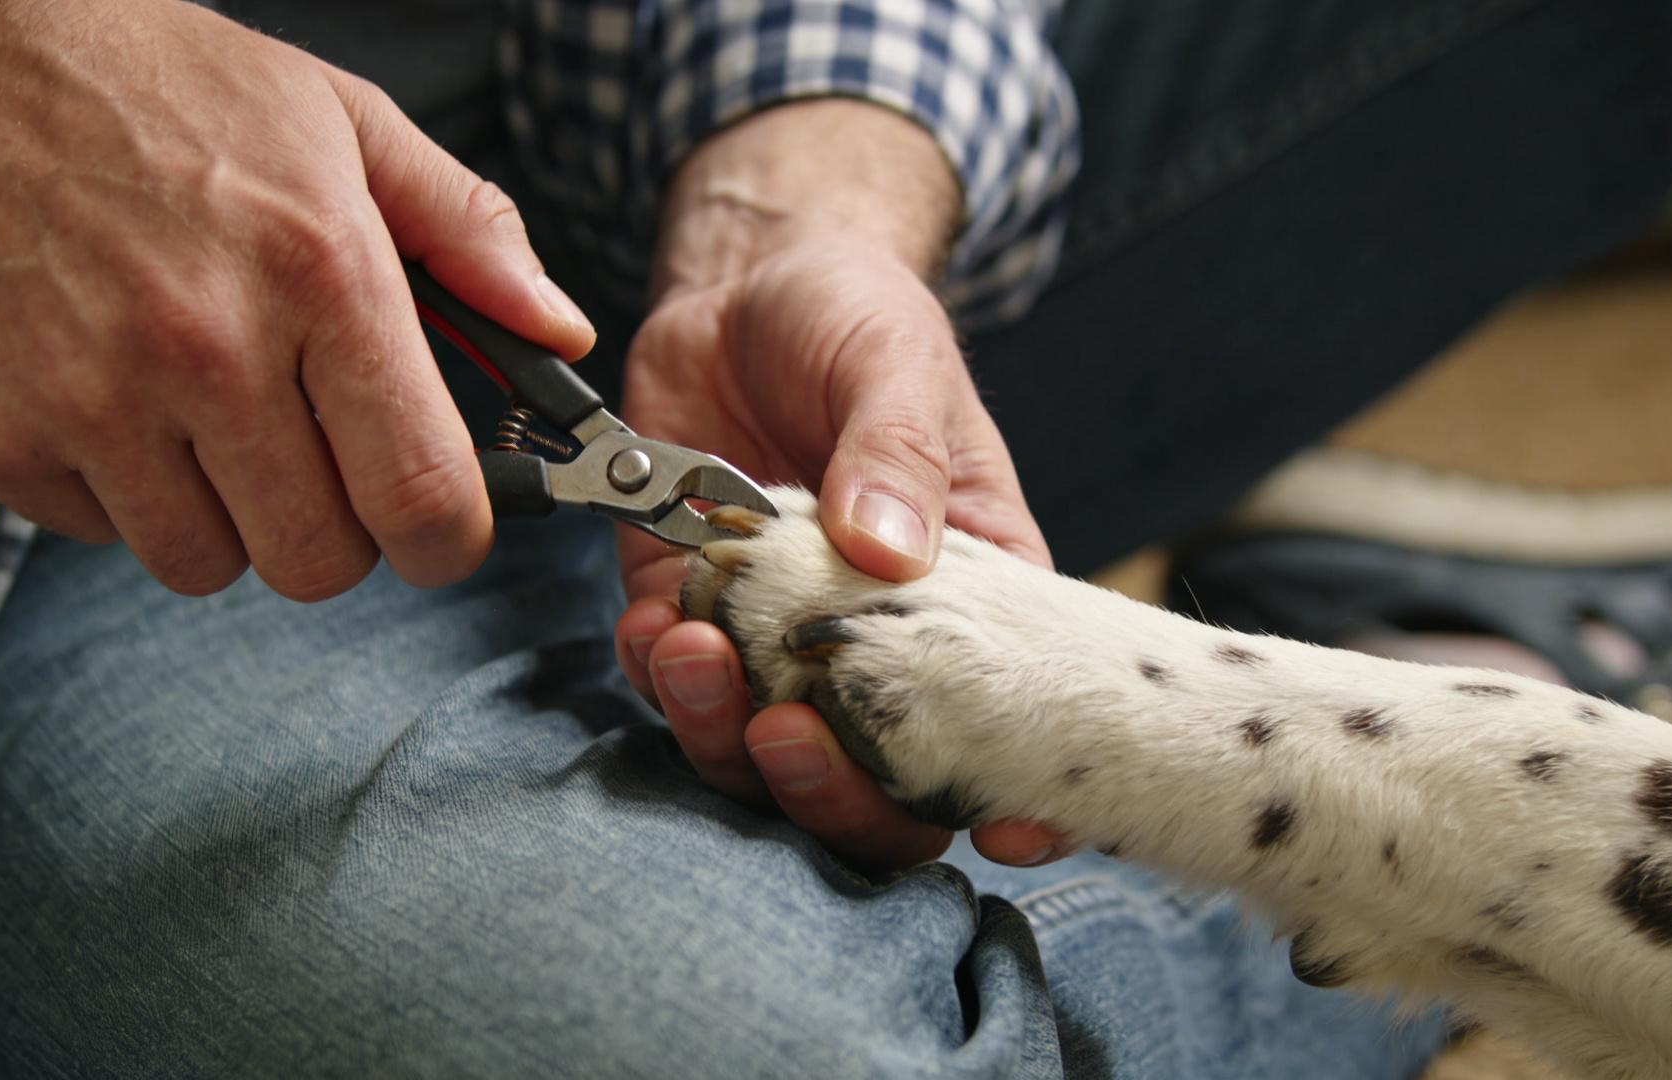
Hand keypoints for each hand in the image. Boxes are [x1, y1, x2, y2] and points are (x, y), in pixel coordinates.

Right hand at [0, 0, 593, 598]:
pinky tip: (110, 395)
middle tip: (309, 455)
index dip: (447, 540)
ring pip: (207, 566)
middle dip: (334, 529)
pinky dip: (117, 491)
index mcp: (322, 272)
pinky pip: (99, 534)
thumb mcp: (341, 121)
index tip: (437, 527)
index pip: (423, 498)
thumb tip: (559, 333)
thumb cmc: (157, 84)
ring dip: (221, 515)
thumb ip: (468, 232)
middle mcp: (210, 347)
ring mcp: (91, 396)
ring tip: (199, 411)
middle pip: (319, 562)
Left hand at [615, 220, 1068, 871]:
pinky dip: (657, 674)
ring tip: (694, 653)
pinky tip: (652, 624)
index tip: (1000, 831)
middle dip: (833, 790)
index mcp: (971, 594)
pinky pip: (672, 682)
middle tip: (785, 733)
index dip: (1019, 797)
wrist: (743, 282)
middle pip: (878, 779)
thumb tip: (888, 551)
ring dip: (722, 734)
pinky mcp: (693, 605)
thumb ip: (898, 451)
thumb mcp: (896, 361)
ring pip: (760, 751)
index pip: (1015, 720)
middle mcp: (878, 638)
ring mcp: (779, 634)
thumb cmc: (854, 314)